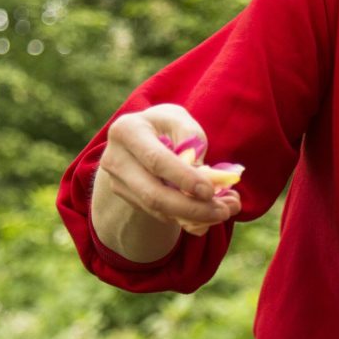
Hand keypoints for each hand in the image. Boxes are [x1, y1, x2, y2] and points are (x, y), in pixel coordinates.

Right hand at [94, 104, 240, 252]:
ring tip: (223, 212)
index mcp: (128, 131)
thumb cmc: (167, 125)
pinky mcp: (128, 198)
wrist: (143, 136)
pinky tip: (209, 215)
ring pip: (157, 210)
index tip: (210, 191)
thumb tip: (207, 178)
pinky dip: (186, 218)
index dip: (184, 178)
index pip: (156, 160)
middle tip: (223, 212)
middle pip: (153, 194)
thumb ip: (192, 142)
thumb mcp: (181, 120)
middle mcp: (116, 159)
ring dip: (193, 217)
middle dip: (191, 208)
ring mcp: (119, 182)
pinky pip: (159, 214)